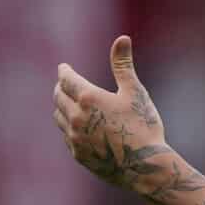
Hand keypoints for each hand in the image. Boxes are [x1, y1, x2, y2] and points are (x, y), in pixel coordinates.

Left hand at [52, 35, 168, 190]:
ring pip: (59, 116)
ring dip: (62, 107)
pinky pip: (67, 136)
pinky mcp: (78, 154)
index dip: (65, 71)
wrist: (146, 167)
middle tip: (65, 84)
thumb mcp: (135, 93)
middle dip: (61, 88)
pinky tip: (79, 128)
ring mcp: (75, 137)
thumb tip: (122, 38)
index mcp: (88, 98)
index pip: (66, 78)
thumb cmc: (144, 127)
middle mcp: (76, 116)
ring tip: (69, 105)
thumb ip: (123, 65)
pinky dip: (69, 127)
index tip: (64, 67)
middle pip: (58, 96)